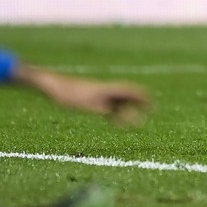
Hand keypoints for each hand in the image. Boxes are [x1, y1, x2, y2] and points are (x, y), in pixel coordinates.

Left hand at [14, 65, 149, 126]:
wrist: (54, 86)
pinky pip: (108, 106)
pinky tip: (117, 120)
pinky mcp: (91, 100)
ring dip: (129, 109)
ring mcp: (98, 95)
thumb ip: (98, 107)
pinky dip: (116, 112)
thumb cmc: (68, 94)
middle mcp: (105, 91)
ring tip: (138, 119)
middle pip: (126, 96)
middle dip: (139, 102)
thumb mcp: (83, 103)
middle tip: (152, 109)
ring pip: (118, 102)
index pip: (127, 91)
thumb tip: (108, 112)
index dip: (140, 96)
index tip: (152, 102)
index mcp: (105, 89)